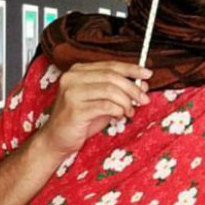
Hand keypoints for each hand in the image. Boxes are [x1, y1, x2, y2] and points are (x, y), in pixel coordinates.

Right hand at [35, 61, 151, 157]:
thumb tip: (143, 84)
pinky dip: (118, 110)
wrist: (56, 140)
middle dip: (133, 88)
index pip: (110, 65)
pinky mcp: (74, 109)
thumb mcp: (104, 101)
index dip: (131, 69)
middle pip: (112, 77)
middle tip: (144, 98)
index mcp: (78, 71)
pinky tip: (119, 116)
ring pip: (110, 90)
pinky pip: (105, 106)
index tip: (147, 74)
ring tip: (130, 111)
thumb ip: (120, 91)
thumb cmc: (80, 119)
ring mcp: (71, 93)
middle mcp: (72, 78)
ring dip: (126, 101)